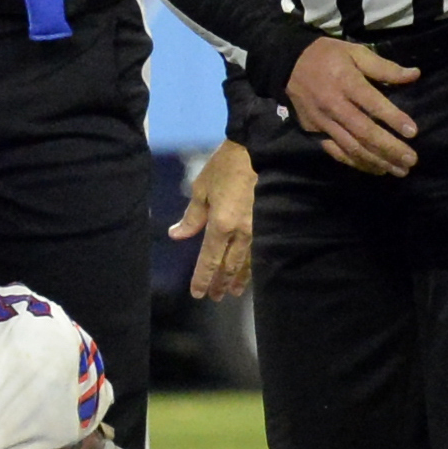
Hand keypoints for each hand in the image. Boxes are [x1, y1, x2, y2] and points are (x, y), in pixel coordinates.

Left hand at [170, 140, 255, 298]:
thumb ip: (192, 216)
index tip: (197, 294)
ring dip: (239, 279)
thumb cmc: (225, 167)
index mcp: (221, 224)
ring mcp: (258, 230)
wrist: (260, 151)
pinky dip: (253, 265)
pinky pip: (260, 252)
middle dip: (220, 283)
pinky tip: (252, 272)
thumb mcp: (202, 189)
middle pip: (229, 266)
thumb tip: (177, 235)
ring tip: (233, 292)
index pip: (209, 260)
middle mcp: (240, 233)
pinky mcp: (270, 224)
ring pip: (247, 262)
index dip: (202, 278)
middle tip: (214, 297)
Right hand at [287, 35, 419, 175]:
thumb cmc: (328, 56)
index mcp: (346, 82)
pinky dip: (357, 163)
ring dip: (377, 161)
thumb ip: (385, 67)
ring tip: (400, 170)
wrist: (288, 64)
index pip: (372, 103)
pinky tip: (376, 168)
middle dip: (389, 148)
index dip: (393, 118)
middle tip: (411, 160)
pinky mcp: (315, 132)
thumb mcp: (356, 52)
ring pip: (352, 147)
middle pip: (363, 132)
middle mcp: (334, 105)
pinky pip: (337, 152)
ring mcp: (323, 121)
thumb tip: (414, 74)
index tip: (413, 132)